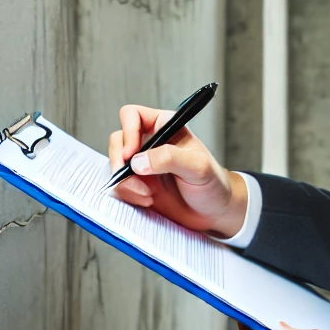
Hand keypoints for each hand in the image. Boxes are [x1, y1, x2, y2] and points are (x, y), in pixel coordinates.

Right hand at [107, 103, 247, 238]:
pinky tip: (148, 200)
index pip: (132, 115)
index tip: (131, 154)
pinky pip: (119, 185)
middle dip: (120, 162)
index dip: (127, 131)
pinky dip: (128, 194)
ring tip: (148, 195)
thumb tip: (138, 161)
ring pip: (115, 165)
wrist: (214, 214)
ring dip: (126, 182)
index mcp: (164, 126)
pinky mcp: (137, 184)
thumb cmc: (213, 184)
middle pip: (118, 140)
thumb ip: (169, 158)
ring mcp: (142, 164)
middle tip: (132, 177)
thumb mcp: (198, 167)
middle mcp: (150, 142)